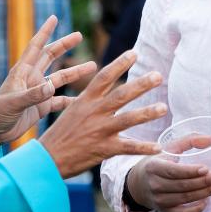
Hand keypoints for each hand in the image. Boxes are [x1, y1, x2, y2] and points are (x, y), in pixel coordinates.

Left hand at [0, 16, 95, 157]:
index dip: (44, 32)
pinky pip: (60, 101)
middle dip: (64, 45)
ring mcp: (38, 92)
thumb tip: (51, 86)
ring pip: (60, 78)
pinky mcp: (41, 107)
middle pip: (51, 57)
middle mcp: (32, 79)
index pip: (35, 47)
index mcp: (22, 72)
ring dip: (75, 72)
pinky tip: (85, 99)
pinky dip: (72, 100)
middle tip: (79, 35)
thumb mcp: (13, 103)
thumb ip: (32, 95)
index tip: (54, 18)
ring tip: (93, 65)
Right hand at [38, 49, 165, 177]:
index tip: (135, 53)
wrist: (47, 159)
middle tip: (158, 75)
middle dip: (140, 85)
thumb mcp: (72, 110)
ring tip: (163, 107)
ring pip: (127, 119)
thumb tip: (104, 85)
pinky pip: (128, 147)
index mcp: (86, 100)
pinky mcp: (104, 149)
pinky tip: (159, 147)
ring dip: (146, 113)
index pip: (104, 77)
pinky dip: (144, 148)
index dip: (119, 64)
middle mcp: (94, 112)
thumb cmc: (61, 134)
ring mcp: (99, 130)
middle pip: (121, 95)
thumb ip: (90, 99)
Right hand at [125, 154, 210, 211]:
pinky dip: (195, 209)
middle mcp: (155, 185)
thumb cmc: (157, 162)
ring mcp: (159, 200)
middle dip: (204, 181)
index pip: (174, 171)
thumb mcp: (168, 148)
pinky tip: (207, 201)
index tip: (207, 169)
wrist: (138, 183)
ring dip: (205, 193)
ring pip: (185, 198)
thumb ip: (189, 140)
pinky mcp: (164, 211)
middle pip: (183, 185)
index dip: (191, 171)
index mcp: (154, 167)